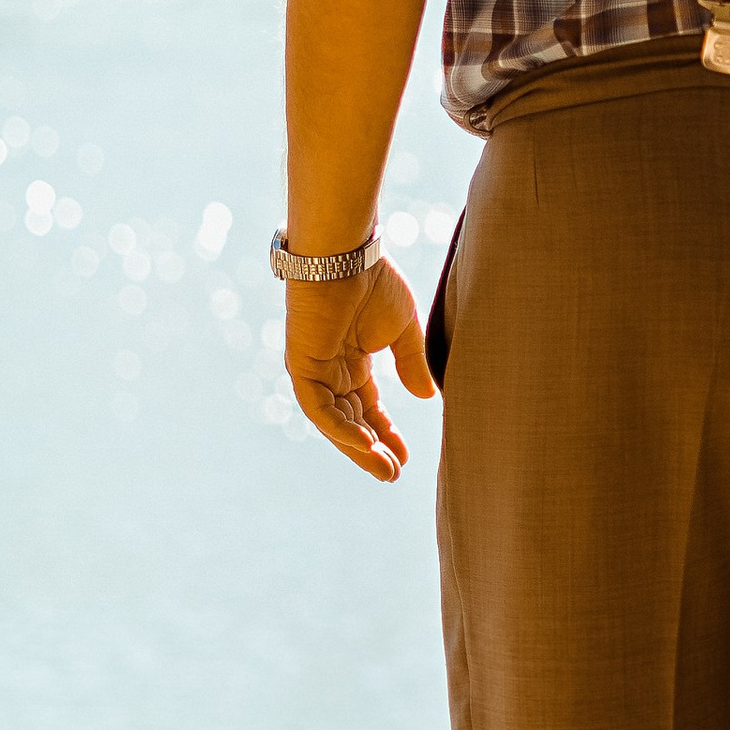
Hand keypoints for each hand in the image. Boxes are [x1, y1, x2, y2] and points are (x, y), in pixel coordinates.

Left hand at [285, 260, 434, 482]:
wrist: (346, 254)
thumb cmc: (375, 281)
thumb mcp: (403, 329)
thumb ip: (411, 363)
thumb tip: (426, 397)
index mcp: (353, 360)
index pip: (367, 408)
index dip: (386, 432)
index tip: (405, 457)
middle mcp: (331, 370)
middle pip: (350, 421)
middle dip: (372, 449)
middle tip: (393, 474)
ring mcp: (314, 369)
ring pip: (334, 421)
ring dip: (357, 447)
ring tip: (384, 469)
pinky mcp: (302, 365)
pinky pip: (319, 408)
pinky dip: (339, 428)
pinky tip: (364, 444)